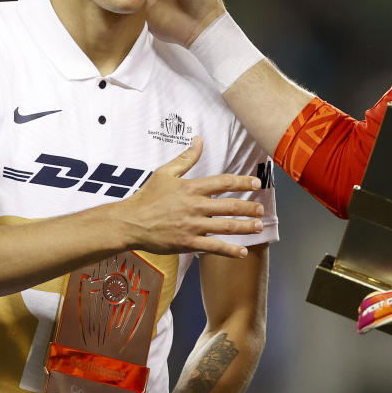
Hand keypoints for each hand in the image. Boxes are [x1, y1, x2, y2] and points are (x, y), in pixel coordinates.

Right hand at [116, 136, 262, 258]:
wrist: (130, 222)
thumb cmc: (147, 197)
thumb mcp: (165, 172)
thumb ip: (186, 158)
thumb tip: (198, 140)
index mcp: (191, 187)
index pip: (224, 182)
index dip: (243, 182)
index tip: (256, 183)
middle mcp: (195, 206)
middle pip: (230, 205)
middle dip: (249, 207)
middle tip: (261, 209)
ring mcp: (192, 226)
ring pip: (226, 226)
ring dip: (245, 227)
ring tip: (258, 226)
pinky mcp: (187, 243)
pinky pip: (213, 247)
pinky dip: (230, 250)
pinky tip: (242, 252)